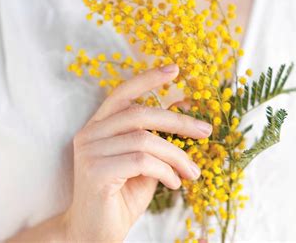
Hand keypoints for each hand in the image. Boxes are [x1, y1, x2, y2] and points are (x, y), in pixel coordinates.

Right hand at [63, 64, 211, 240]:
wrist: (95, 235)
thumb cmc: (121, 198)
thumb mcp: (145, 164)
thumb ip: (158, 138)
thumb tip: (184, 109)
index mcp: (98, 127)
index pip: (122, 93)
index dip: (148, 79)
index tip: (175, 69)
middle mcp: (89, 134)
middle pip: (140, 113)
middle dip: (178, 122)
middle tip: (206, 131)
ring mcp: (90, 152)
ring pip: (145, 140)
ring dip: (176, 156)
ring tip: (192, 173)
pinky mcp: (95, 171)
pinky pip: (142, 161)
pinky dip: (165, 171)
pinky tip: (173, 184)